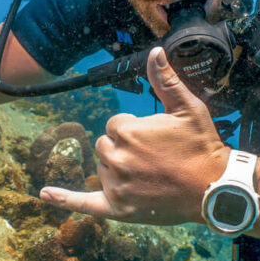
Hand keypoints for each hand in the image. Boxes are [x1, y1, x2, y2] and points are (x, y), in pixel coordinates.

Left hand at [41, 48, 229, 224]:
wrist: (215, 189)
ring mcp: (116, 185)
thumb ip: (165, 81)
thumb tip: (154, 52)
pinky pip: (84, 204)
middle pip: (106, 145)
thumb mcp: (188, 108)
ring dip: (118, 168)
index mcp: (129, 132)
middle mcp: (117, 158)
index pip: (116, 124)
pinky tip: (44, 193)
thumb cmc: (202, 147)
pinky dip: (64, 199)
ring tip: (150, 174)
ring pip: (103, 168)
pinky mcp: (118, 208)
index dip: (136, 130)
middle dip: (125, 147)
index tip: (157, 139)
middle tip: (155, 157)